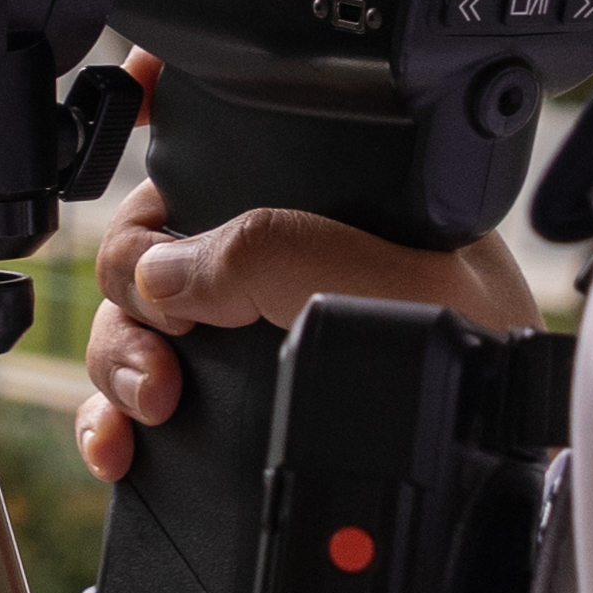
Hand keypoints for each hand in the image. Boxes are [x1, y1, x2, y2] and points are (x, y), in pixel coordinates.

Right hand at [77, 51, 540, 481]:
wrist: (485, 487)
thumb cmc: (482, 372)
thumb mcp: (403, 284)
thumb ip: (283, 252)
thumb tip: (165, 271)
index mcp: (322, 205)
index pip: (227, 144)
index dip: (167, 115)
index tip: (134, 104)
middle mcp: (273, 263)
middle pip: (151, 240)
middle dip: (131, 279)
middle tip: (167, 329)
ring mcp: (239, 338)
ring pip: (130, 320)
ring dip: (118, 356)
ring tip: (154, 400)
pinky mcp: (220, 408)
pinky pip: (129, 400)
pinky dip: (107, 418)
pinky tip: (119, 444)